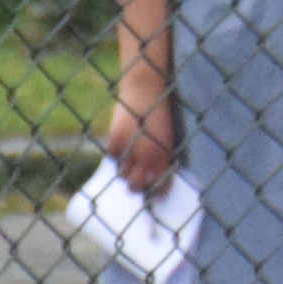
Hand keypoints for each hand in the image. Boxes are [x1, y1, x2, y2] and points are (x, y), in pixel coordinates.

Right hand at [108, 80, 181, 195]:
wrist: (147, 87)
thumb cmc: (162, 110)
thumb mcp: (168, 134)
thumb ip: (162, 154)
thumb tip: (153, 174)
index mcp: (165, 154)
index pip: (161, 185)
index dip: (159, 193)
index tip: (157, 196)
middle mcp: (147, 155)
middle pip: (136, 186)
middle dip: (138, 188)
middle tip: (138, 186)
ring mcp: (129, 148)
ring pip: (123, 174)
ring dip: (126, 173)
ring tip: (130, 168)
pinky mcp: (115, 139)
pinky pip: (113, 158)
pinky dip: (117, 158)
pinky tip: (122, 153)